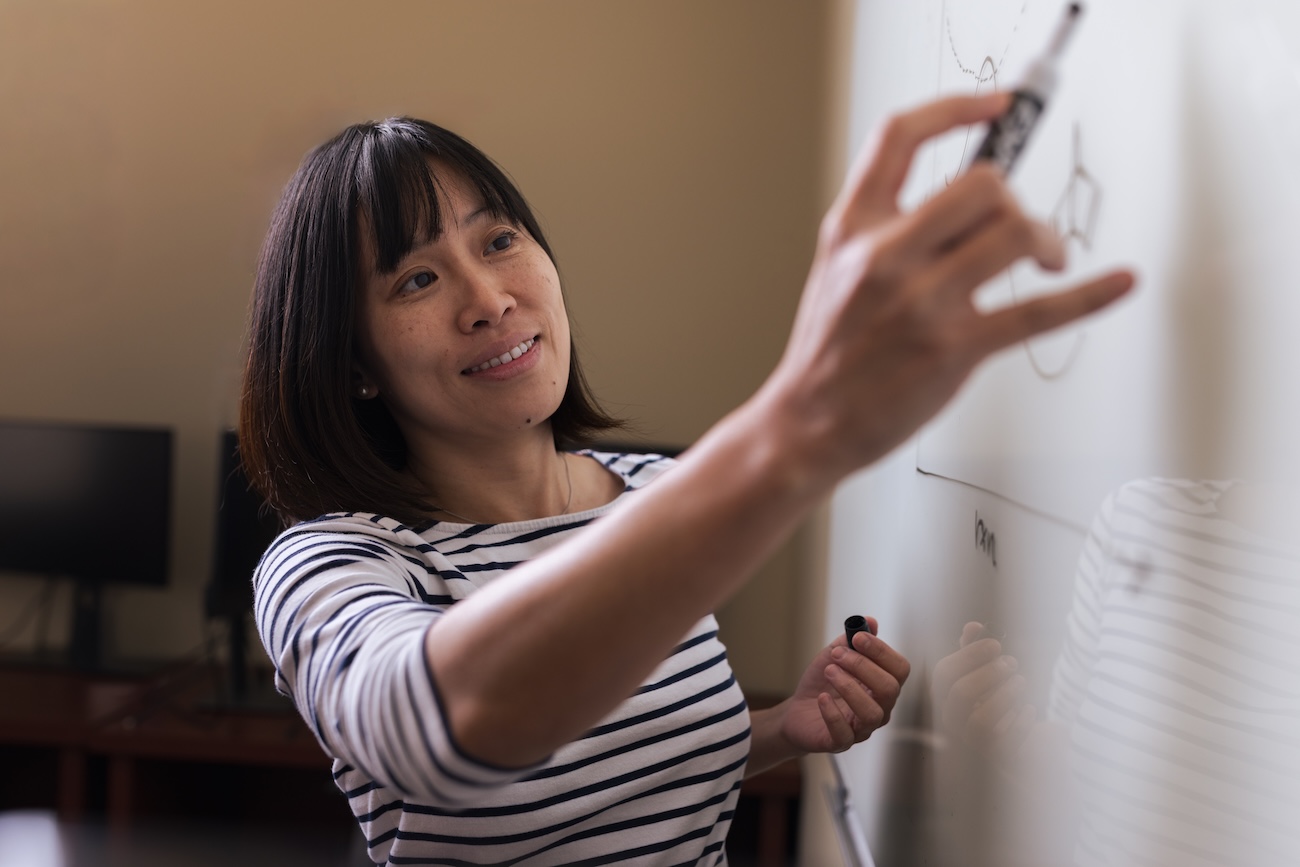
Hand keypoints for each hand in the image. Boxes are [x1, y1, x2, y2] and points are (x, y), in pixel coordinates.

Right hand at [764, 92, 1133, 482]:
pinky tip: (1118, 282)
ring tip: (1048, 258)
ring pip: (1014, 234)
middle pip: (980, 185)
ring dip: (1046, 239)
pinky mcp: (955, 349)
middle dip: (1014, 199)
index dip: (956, 108)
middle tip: (1018, 223)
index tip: (998, 106)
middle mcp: (885, 257)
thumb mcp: (838, 268)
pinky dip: (1091, 294)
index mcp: (853, 229)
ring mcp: (922, 304)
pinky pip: (1039, 311)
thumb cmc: (830, 349)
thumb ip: (887, 227)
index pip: (900, 138)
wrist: (809, 421)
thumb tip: (964, 197)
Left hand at [777, 617, 911, 754]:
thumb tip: (871, 622)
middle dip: (863, 666)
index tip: (858, 638)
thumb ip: (851, 641)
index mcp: (882, 685)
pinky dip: (833, 714)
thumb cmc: (822, 684)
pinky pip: (844, 733)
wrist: (797, 710)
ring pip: (872, 713)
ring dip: (849, 687)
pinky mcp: (841, 742)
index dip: (881, 652)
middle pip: (889, 689)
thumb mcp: (834, 656)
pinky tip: (822, 698)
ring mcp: (862, 728)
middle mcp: (879, 707)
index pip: (899, 669)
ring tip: (829, 671)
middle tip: (837, 655)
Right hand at [931, 621, 1035, 759]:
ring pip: (981, 720)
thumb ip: (973, 652)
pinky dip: (1021, 721)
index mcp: (944, 697)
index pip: (944, 673)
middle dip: (990, 673)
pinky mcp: (994, 760)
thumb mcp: (981, 677)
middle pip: (960, 694)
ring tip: (1021, 682)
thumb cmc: (992, 706)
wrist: (1009, 753)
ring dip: (1005, 695)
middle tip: (1011, 663)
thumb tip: (973, 626)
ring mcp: (971, 743)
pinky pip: (1007, 741)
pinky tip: (1028, 709)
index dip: (970, 654)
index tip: (995, 645)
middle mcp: (951, 721)